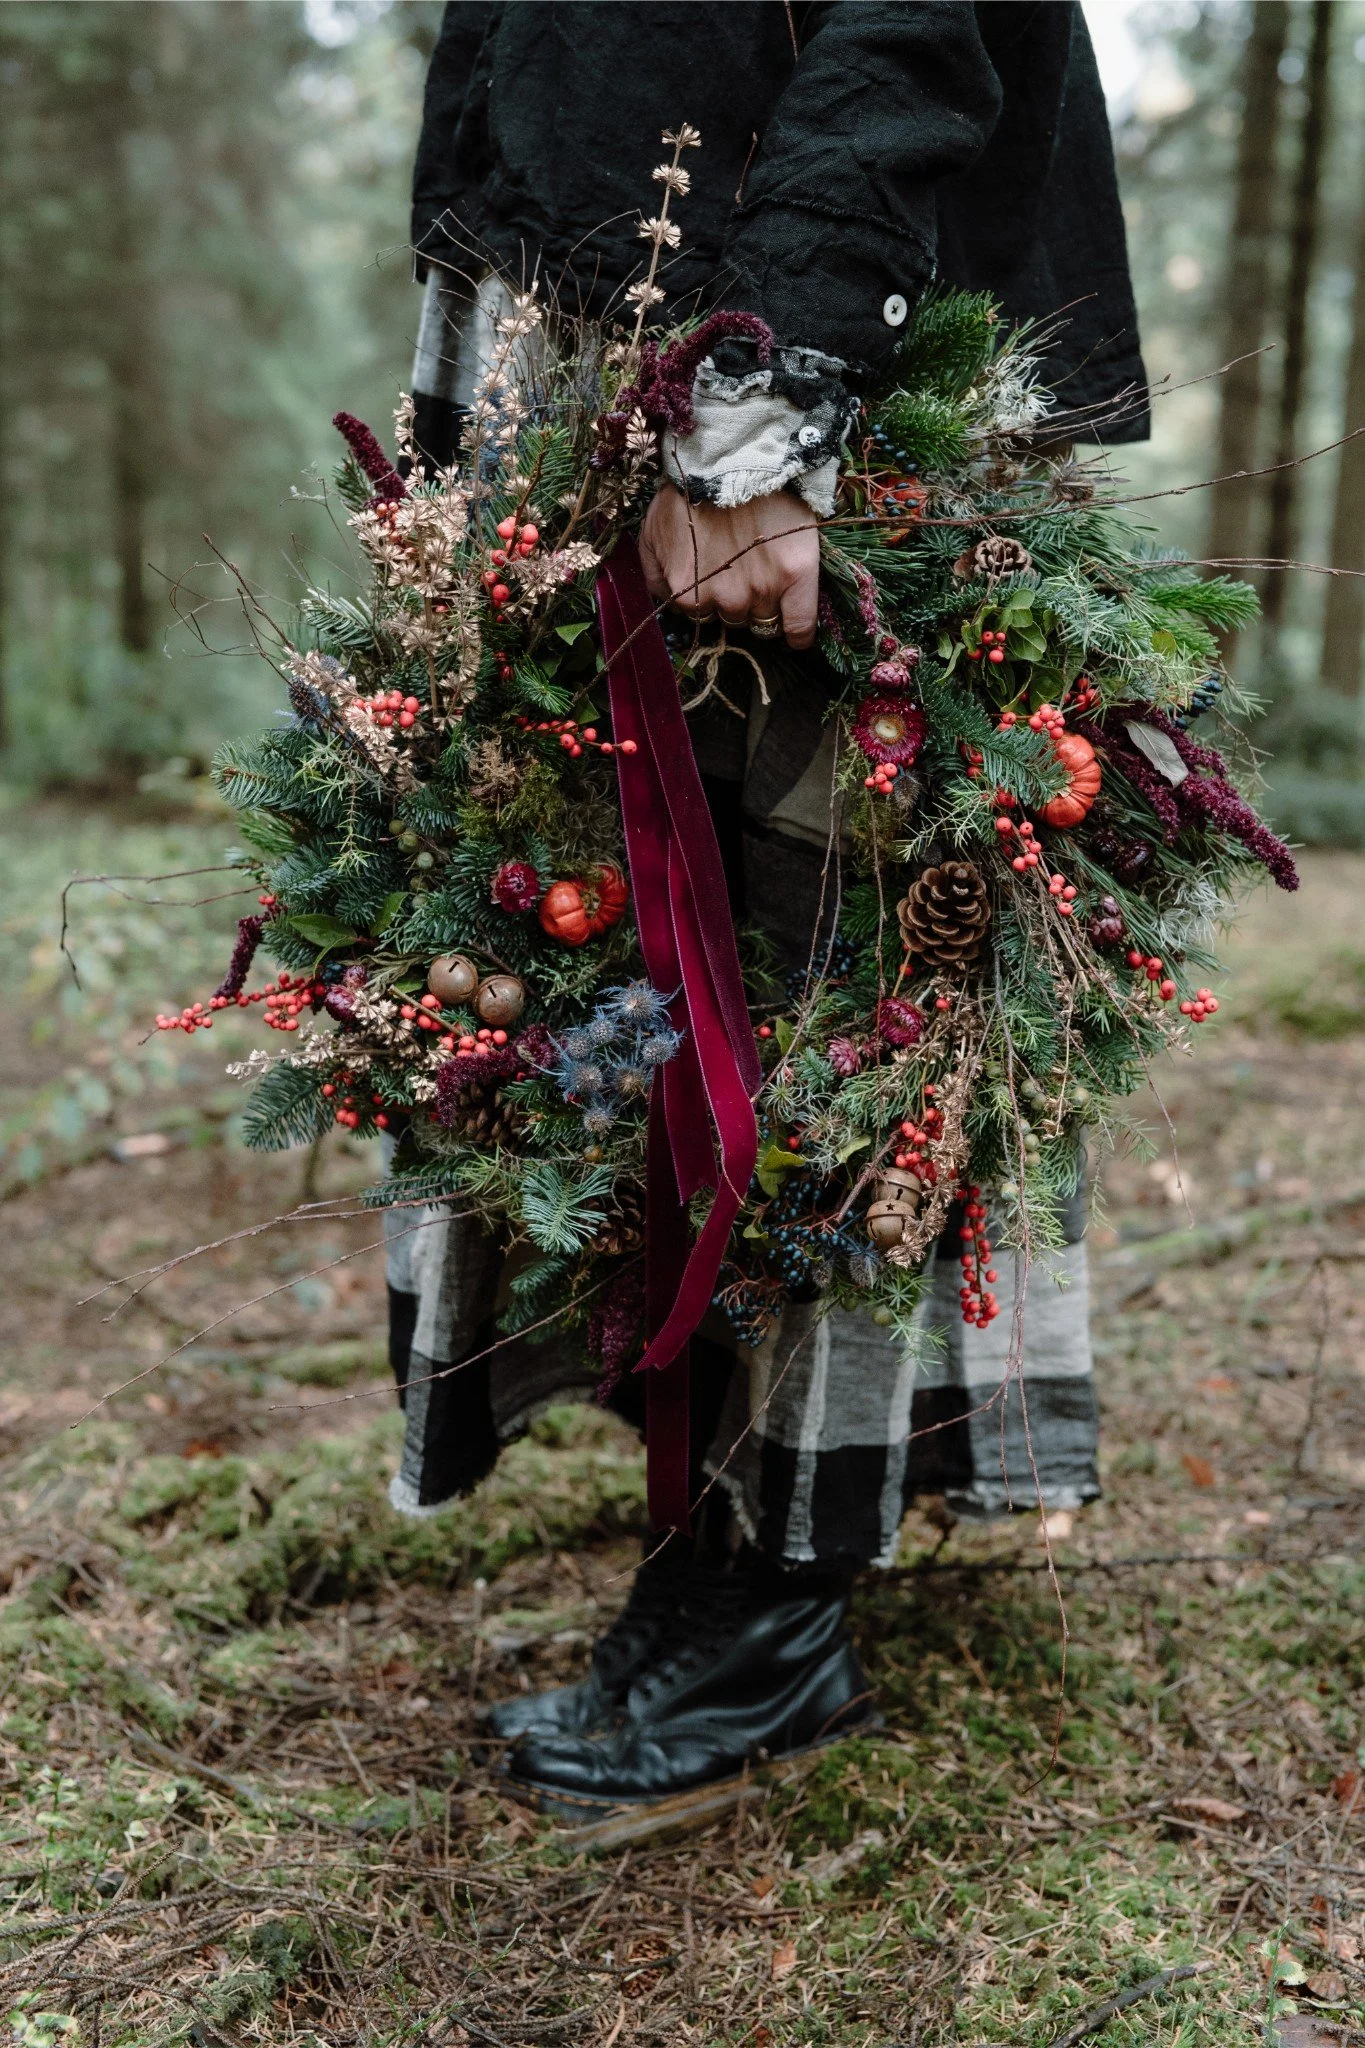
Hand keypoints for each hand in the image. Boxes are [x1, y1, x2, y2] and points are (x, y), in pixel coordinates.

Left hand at [640, 486, 819, 648]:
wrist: (735, 455)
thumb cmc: (690, 489)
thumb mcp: (652, 531)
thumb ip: (654, 573)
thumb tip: (665, 598)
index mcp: (689, 593)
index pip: (703, 618)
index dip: (712, 601)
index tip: (721, 585)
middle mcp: (725, 599)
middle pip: (735, 620)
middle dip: (737, 601)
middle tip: (744, 570)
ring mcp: (762, 590)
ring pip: (764, 620)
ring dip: (764, 606)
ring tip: (767, 575)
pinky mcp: (795, 577)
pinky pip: (800, 627)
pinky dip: (799, 635)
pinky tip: (797, 634)